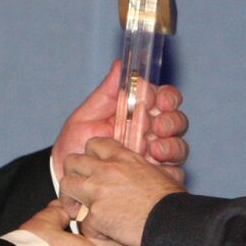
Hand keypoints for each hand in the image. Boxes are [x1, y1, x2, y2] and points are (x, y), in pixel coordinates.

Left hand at [51, 62, 189, 199]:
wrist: (66, 181)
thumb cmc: (74, 147)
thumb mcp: (86, 117)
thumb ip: (107, 92)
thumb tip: (121, 64)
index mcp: (138, 113)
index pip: (164, 98)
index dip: (165, 96)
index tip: (154, 100)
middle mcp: (151, 133)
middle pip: (177, 121)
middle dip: (171, 121)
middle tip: (156, 127)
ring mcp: (155, 157)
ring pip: (179, 146)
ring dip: (171, 145)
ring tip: (153, 151)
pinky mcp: (155, 180)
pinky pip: (173, 174)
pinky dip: (168, 172)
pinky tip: (154, 172)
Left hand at [60, 138, 185, 245]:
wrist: (170, 222)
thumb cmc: (171, 201)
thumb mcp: (157, 174)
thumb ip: (139, 169)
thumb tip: (138, 173)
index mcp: (123, 158)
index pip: (94, 144)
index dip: (90, 155)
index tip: (94, 167)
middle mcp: (107, 170)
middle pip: (72, 161)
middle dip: (73, 174)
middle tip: (79, 189)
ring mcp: (98, 192)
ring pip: (66, 185)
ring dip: (71, 199)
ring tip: (79, 211)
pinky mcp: (95, 216)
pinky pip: (82, 221)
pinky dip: (91, 229)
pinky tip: (102, 233)